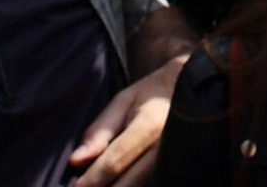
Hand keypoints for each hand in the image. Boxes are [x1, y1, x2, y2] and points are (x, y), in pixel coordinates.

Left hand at [67, 60, 181, 186]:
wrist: (190, 89)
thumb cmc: (150, 95)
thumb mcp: (122, 102)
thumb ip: (100, 131)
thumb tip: (76, 160)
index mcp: (150, 125)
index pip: (115, 161)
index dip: (92, 178)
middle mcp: (166, 147)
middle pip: (128, 183)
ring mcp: (175, 161)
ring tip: (98, 183)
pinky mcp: (177, 169)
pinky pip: (148, 184)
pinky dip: (130, 185)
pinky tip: (117, 181)